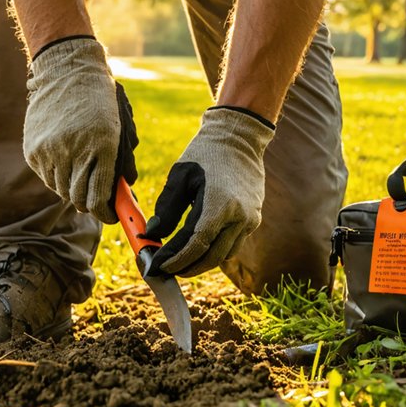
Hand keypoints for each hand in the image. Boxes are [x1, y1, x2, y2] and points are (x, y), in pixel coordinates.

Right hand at [22, 37, 136, 223]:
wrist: (66, 70)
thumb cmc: (100, 101)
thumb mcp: (119, 129)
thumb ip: (120, 163)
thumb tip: (121, 195)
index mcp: (101, 145)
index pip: (100, 197)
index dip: (107, 213)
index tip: (112, 216)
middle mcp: (73, 150)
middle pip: (79, 200)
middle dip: (90, 205)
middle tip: (97, 201)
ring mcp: (49, 151)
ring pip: (61, 191)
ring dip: (73, 189)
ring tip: (80, 173)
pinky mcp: (33, 151)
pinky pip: (47, 177)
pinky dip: (57, 176)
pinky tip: (64, 160)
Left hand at [141, 107, 274, 276]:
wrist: (239, 137)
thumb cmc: (206, 153)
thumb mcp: (180, 176)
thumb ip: (166, 209)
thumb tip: (151, 235)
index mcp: (219, 204)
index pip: (195, 244)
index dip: (174, 259)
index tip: (157, 266)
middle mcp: (239, 216)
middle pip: (211, 257)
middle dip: (187, 267)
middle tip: (166, 269)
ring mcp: (250, 219)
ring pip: (224, 254)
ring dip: (202, 262)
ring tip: (180, 261)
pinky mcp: (254, 219)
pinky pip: (233, 244)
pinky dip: (215, 250)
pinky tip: (199, 248)